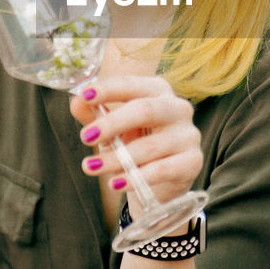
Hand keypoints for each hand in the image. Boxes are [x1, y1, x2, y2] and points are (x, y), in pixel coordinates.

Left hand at [71, 75, 203, 205]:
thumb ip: (94, 115)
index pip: (132, 85)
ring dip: (116, 159)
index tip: (85, 96)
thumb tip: (76, 102)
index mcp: (157, 91)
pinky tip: (115, 183)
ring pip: (150, 146)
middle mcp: (177, 108)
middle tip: (86, 137)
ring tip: (91, 167)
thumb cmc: (135, 146)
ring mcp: (188, 135)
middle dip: (112, 123)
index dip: (108, 89)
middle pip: (145, 110)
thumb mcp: (112, 130)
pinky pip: (162, 170)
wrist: (160, 183)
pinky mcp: (193, 161)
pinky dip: (135, 178)